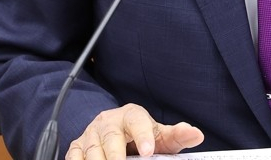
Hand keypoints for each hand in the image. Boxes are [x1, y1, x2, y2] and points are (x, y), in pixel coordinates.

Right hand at [65, 103, 203, 159]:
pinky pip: (74, 157)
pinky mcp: (77, 147)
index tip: (148, 152)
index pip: (137, 122)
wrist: (118, 132)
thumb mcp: (160, 136)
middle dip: (116, 155)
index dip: (142, 136)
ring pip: (91, 150)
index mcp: (131, 115)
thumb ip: (177, 136)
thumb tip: (197, 134)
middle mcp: (108, 122)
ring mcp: (90, 135)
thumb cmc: (142, 136)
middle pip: (110, 138)